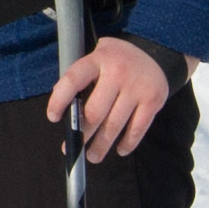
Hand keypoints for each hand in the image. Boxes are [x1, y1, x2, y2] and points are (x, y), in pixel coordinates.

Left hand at [47, 37, 176, 158]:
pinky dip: (128, 142)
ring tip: (93, 156)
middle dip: (82, 134)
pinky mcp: (153, 99)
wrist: (155, 51)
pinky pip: (138, 128)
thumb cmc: (117, 60)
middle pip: (95, 111)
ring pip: (115, 124)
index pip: (72, 81)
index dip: (59, 101)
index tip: (53, 117)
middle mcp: (118, 71)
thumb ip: (80, 77)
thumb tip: (62, 105)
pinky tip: (120, 150)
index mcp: (97, 59)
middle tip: (73, 147)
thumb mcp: (96, 57)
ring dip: (101, 145)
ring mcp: (137, 86)